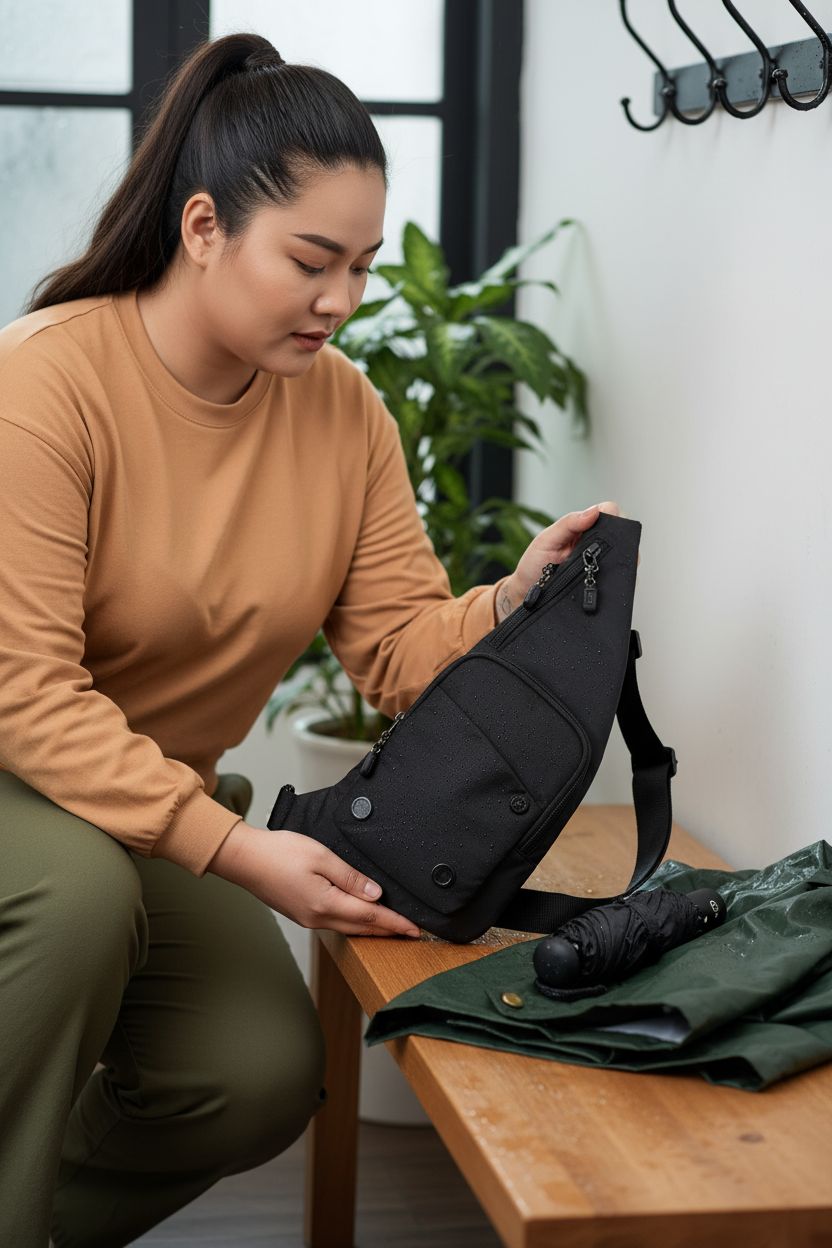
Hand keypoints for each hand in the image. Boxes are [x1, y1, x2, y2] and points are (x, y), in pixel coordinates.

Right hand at [207, 822, 420, 938]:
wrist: (245, 860)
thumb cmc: (279, 853)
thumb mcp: (321, 856)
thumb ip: (350, 877)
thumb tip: (375, 894)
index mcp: (325, 904)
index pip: (370, 917)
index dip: (395, 923)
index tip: (416, 929)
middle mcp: (318, 918)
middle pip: (362, 928)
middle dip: (389, 931)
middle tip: (412, 933)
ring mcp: (308, 919)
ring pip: (349, 928)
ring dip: (372, 929)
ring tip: (392, 926)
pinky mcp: (302, 914)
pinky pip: (336, 923)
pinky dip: (355, 923)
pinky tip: (361, 917)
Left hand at [496, 501, 621, 619]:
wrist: (527, 594)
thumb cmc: (534, 565)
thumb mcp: (547, 539)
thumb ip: (569, 523)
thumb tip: (595, 511)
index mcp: (584, 528)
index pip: (610, 512)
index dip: (613, 515)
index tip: (607, 523)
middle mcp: (597, 544)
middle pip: (623, 533)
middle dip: (621, 538)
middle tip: (605, 549)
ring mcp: (603, 564)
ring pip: (627, 556)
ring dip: (620, 559)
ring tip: (604, 566)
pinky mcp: (606, 583)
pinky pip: (621, 579)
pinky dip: (619, 578)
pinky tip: (608, 580)